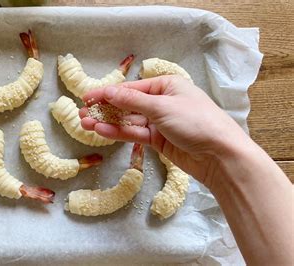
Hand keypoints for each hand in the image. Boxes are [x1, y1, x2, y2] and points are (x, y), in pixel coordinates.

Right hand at [79, 75, 249, 186]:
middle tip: (82, 114)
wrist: (219, 155)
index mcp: (167, 86)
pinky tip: (102, 132)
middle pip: (127, 104)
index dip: (107, 93)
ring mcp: (160, 122)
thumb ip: (131, 101)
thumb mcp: (161, 107)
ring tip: (85, 124)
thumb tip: (108, 92)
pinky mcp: (158, 141)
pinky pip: (134, 134)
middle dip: (105, 109)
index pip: (130, 89)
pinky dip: (119, 133)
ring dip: (108, 122)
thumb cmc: (195, 122)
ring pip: (128, 121)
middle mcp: (162, 102)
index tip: (86, 97)